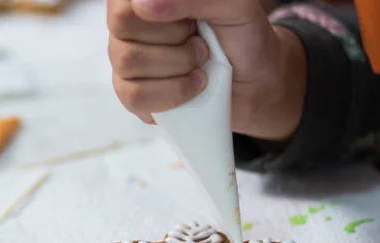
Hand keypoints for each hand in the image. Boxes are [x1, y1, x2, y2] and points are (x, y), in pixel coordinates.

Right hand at [108, 0, 306, 140]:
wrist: (256, 82)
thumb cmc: (241, 35)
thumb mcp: (232, 5)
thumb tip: (145, 5)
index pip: (125, 3)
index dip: (158, 12)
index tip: (191, 23)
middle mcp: (128, 26)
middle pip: (123, 27)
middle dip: (174, 38)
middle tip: (200, 41)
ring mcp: (125, 63)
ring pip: (129, 62)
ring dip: (178, 66)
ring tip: (200, 64)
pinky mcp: (131, 96)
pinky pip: (135, 97)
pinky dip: (173, 94)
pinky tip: (192, 88)